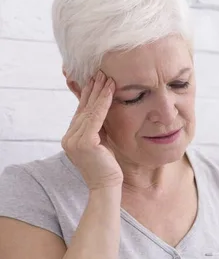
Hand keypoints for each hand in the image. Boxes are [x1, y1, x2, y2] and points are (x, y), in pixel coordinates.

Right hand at [62, 71, 122, 190]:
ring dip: (99, 92)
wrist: (106, 186)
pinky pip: (95, 117)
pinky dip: (103, 103)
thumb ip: (98, 129)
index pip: (81, 113)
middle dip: (92, 90)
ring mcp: (74, 140)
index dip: (88, 96)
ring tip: (107, 77)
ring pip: (89, 111)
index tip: (95, 81)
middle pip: (83, 109)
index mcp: (72, 138)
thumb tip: (103, 112)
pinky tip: (110, 91)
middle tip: (100, 72)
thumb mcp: (101, 143)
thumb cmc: (108, 167)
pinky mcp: (84, 142)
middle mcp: (69, 138)